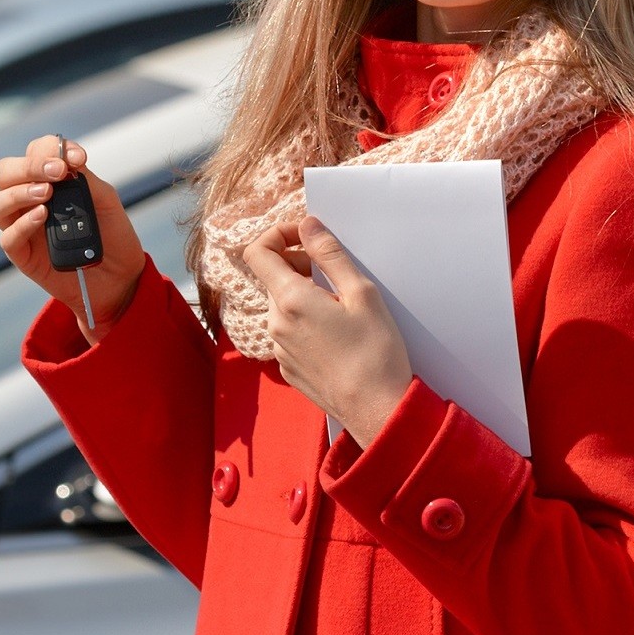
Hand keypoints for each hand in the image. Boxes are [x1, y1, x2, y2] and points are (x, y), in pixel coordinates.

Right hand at [0, 134, 146, 341]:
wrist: (120, 277)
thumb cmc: (111, 234)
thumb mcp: (105, 200)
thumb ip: (85, 179)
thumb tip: (66, 160)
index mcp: (47, 180)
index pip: (34, 152)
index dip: (50, 148)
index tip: (77, 158)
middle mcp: (28, 199)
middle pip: (4, 172)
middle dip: (28, 166)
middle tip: (57, 172)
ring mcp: (22, 227)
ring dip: (18, 192)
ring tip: (46, 193)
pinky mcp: (22, 255)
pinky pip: (8, 237)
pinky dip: (23, 224)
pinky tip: (43, 216)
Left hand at [240, 217, 413, 445]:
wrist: (376, 410)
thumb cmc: (375, 351)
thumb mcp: (360, 292)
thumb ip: (329, 254)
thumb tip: (307, 225)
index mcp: (289, 300)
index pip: (257, 252)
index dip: (278, 234)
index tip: (306, 237)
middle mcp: (275, 324)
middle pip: (272, 278)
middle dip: (297, 265)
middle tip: (333, 273)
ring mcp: (279, 349)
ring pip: (281, 307)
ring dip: (303, 295)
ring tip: (340, 307)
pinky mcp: (288, 369)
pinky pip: (288, 333)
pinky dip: (305, 322)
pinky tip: (336, 335)